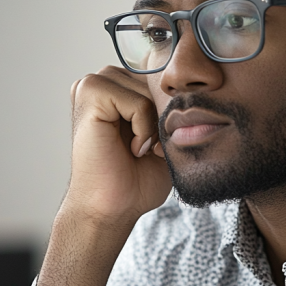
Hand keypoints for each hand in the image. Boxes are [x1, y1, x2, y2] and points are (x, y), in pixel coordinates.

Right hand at [35, 66, 172, 285]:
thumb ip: (173, 105)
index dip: (170, 110)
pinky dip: (142, 128)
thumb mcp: (165, 134)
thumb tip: (196, 82)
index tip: (157, 144)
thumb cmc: (137, 179)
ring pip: (148, 89)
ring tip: (140, 149)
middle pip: (157, 80)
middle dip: (162, 117)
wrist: (113, 208)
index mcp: (120, 86)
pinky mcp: (89, 95)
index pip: (162, 77)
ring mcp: (92, 85)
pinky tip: (132, 149)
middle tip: (148, 150)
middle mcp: (104, 81)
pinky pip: (136, 100)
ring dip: (152, 124)